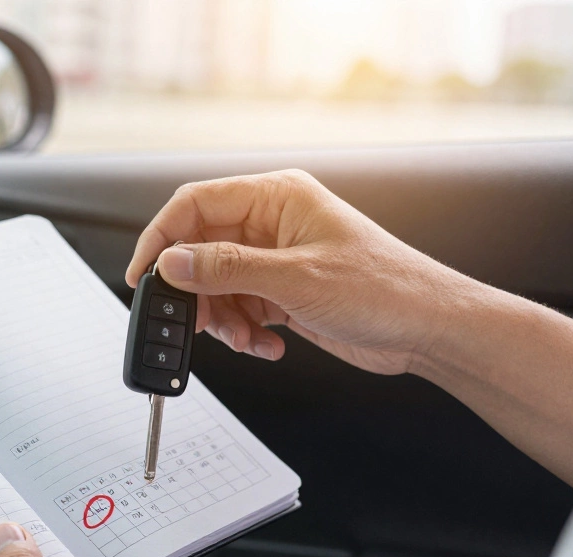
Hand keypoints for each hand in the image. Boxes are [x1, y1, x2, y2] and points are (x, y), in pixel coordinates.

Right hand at [126, 170, 480, 374]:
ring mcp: (276, 259)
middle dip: (195, 292)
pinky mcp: (282, 292)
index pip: (196, 204)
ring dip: (221, 320)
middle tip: (193, 321)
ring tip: (245, 339)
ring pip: (216, 286)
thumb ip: (226, 270)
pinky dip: (244, 332)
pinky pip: (239, 309)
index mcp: (277, 197)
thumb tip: (172, 263)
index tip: (143, 275)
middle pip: (200, 249)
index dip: (162, 238)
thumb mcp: (296, 279)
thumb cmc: (386, 289)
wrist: (429, 330)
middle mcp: (272, 224)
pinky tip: (269, 344)